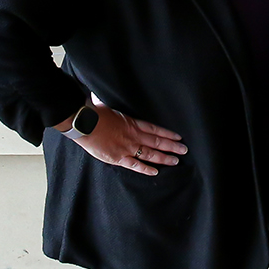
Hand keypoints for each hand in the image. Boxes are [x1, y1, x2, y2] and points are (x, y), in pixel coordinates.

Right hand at [58, 96, 186, 175]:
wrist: (83, 123)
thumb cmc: (93, 112)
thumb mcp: (106, 104)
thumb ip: (109, 103)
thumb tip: (100, 96)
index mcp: (131, 122)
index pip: (155, 129)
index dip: (168, 133)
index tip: (178, 136)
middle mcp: (133, 136)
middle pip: (157, 142)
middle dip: (172, 146)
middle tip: (184, 149)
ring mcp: (127, 148)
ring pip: (150, 154)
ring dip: (164, 158)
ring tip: (176, 161)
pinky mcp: (118, 158)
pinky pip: (135, 165)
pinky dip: (146, 169)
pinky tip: (156, 172)